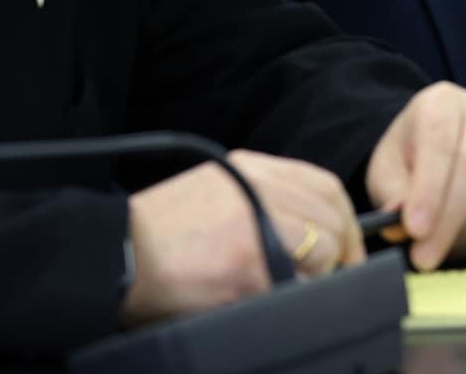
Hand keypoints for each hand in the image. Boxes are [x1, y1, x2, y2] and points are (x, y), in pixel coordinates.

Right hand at [119, 149, 363, 324]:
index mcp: (251, 168)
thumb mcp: (216, 191)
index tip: (344, 247)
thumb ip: (263, 199)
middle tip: (329, 277)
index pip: (324, 186)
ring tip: (286, 286)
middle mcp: (261, 188)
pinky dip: (296, 294)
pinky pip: (301, 283)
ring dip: (318, 275)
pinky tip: (268, 296)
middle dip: (340, 253)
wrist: (121, 254)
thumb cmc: (161, 231)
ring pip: (325, 249)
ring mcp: (259, 225)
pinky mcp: (252, 265)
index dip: (343, 221)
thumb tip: (308, 229)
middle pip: (332, 217)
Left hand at [364, 83, 465, 270]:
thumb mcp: (387, 172)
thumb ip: (392, 194)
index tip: (415, 231)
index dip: (429, 192)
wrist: (437, 147)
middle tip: (426, 257)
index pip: (441, 145)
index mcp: (441, 102)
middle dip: (449, 221)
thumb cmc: (410, 157)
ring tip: (443, 249)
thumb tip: (400, 222)